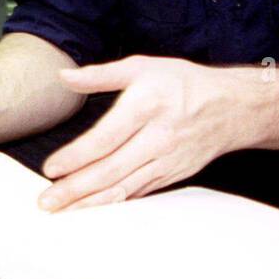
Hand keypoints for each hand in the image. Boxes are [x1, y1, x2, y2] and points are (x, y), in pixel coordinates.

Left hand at [38, 56, 238, 211]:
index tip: (51, 168)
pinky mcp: (172, 175)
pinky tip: (94, 210)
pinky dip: (115, 204)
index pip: (106, 137)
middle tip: (47, 202)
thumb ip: (101, 74)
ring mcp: (166, 160)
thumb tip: (64, 76)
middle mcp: (158, 136)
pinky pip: (139, 193)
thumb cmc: (182, 82)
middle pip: (111, 169)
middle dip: (76, 189)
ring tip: (63, 212)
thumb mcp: (143, 66)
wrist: (231, 107)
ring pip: (124, 188)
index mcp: (147, 105)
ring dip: (91, 203)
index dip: (77, 156)